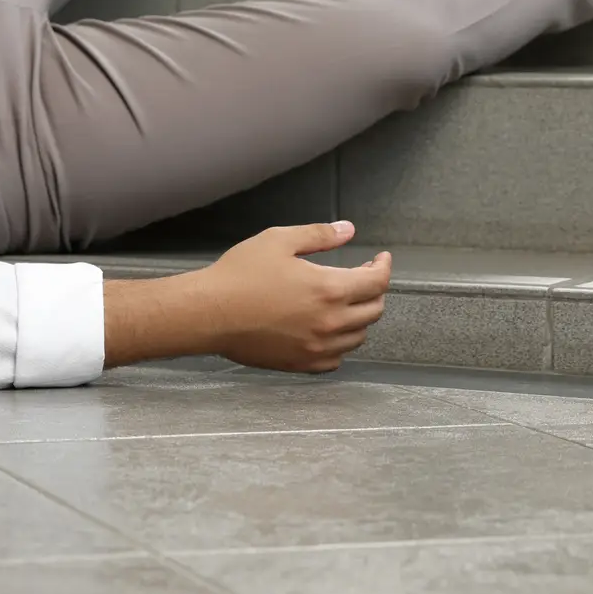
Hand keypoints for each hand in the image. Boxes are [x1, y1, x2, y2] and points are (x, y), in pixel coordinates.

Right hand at [194, 222, 390, 373]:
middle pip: (374, 310)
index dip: (383, 267)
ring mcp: (318, 347)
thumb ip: (319, 234)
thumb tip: (348, 230)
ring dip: (359, 317)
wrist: (209, 313)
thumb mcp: (279, 241)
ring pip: (358, 336)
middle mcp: (330, 322)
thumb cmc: (240, 275)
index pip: (376, 282)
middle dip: (374, 290)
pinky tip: (327, 329)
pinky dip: (340, 343)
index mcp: (329, 289)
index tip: (379, 258)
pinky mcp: (302, 363)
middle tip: (361, 277)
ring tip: (345, 302)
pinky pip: (337, 358)